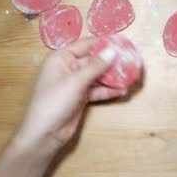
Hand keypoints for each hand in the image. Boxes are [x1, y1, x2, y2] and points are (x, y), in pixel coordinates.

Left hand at [15, 37, 125, 152]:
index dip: (103, 43)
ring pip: (97, 76)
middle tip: (132, 60)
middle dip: (111, 61)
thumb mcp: (75, 82)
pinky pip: (97, 90)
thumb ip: (95, 66)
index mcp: (61, 58)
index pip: (85, 45)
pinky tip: (123, 91)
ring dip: (113, 76)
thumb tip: (113, 50)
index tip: (123, 42)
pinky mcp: (80, 97)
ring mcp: (75, 83)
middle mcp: (68, 67)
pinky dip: (108, 90)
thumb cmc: (54, 102)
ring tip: (132, 75)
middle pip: (94, 60)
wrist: (44, 134)